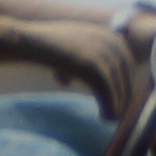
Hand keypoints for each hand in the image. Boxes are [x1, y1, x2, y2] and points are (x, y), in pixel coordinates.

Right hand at [10, 14, 141, 117]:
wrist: (29, 41)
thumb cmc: (48, 47)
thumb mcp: (76, 46)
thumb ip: (89, 59)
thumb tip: (84, 79)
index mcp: (112, 36)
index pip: (126, 66)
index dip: (123, 86)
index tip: (118, 102)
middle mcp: (113, 42)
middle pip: (125, 78)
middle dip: (122, 98)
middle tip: (114, 115)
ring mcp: (103, 54)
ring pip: (118, 87)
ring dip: (116, 106)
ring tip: (109, 119)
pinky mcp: (93, 67)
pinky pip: (108, 93)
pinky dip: (109, 107)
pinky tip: (104, 117)